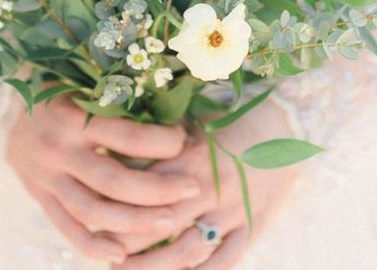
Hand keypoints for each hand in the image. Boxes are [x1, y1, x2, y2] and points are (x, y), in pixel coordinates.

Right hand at [5, 94, 202, 264]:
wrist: (7, 110)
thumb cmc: (63, 90)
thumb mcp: (88, 83)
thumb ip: (121, 98)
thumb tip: (176, 107)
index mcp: (75, 116)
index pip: (128, 136)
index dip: (163, 142)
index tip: (185, 140)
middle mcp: (59, 149)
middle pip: (115, 181)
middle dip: (159, 189)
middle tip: (192, 189)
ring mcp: (47, 177)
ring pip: (94, 211)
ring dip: (135, 222)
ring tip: (169, 222)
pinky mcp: (40, 197)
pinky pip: (68, 229)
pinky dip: (94, 246)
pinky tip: (122, 253)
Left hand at [116, 99, 297, 268]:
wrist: (283, 127)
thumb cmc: (229, 121)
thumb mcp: (192, 124)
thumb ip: (158, 141)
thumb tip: (115, 148)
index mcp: (188, 158)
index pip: (141, 190)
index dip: (115, 208)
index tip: (93, 218)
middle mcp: (207, 187)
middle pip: (157, 224)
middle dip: (126, 244)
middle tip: (106, 255)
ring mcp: (231, 210)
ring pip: (186, 251)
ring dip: (154, 268)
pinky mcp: (251, 225)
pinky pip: (224, 261)